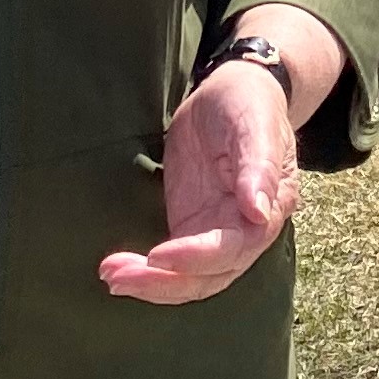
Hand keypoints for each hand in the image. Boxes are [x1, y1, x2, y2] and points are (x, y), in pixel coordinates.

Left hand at [100, 62, 298, 304]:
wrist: (233, 94)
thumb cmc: (249, 104)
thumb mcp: (256, 124)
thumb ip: (259, 166)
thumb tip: (258, 211)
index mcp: (268, 210)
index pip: (232, 249)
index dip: (195, 258)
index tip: (157, 256)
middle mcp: (244, 232)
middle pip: (207, 276)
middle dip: (163, 283)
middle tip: (117, 278)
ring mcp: (216, 233)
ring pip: (188, 278)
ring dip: (150, 284)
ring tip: (110, 277)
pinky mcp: (192, 227)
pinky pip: (172, 263)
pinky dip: (146, 272)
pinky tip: (117, 270)